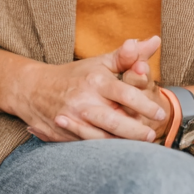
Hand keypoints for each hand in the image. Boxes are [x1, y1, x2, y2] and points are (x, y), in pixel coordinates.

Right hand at [0, 36, 166, 142]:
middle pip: (115, 122)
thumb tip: (155, 40)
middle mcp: (84, 101)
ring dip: (123, 145)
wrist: (34, 89)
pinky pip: (90, 146)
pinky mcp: (67, 135)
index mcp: (95, 81)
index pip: (125, 94)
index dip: (144, 105)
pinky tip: (119, 152)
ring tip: (140, 147)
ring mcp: (74, 120)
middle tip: (153, 135)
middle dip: (136, 132)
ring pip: (103, 139)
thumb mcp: (100, 62)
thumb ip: (129, 55)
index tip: (160, 114)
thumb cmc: (75, 75)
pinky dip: (105, 150)